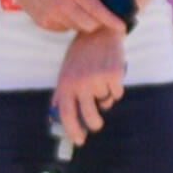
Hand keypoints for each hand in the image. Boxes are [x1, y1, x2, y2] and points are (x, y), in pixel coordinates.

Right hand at [1, 0, 120, 32]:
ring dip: (83, 22)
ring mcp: (51, 16)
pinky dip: (69, 23)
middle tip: (99, 13)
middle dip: (98, 22)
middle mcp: (63, 6)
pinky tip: (65, 10)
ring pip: (77, 28)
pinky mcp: (42, 23)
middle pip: (90, 26)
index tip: (123, 27)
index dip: (112, 22)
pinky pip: (63, 29)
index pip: (99, 12)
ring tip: (78, 7)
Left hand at [52, 28, 126, 145]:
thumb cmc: (80, 56)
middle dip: (94, 124)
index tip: (79, 140)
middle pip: (89, 115)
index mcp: (65, 84)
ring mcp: (97, 78)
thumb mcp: (65, 73)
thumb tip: (55, 119)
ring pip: (106, 102)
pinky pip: (118, 93)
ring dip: (106, 97)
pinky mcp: (114, 74)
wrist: (99, 32)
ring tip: (103, 83)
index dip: (73, 130)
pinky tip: (112, 75)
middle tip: (97, 125)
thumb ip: (62, 95)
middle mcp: (80, 82)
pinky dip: (116, 88)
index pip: (66, 114)